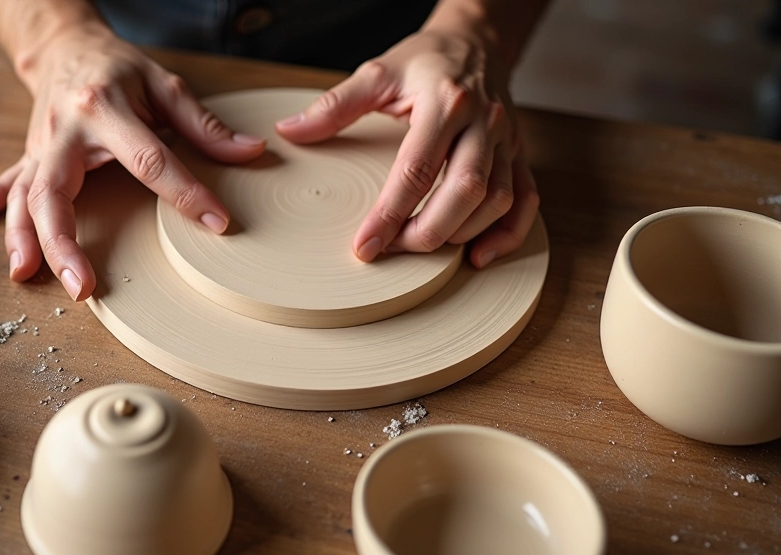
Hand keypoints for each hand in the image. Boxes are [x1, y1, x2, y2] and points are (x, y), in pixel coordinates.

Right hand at [0, 24, 265, 299]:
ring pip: (24, 196)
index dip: (183, 192)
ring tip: (29, 276)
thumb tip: (252, 152)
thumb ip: (204, 124)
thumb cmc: (118, 68)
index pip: (148, 160)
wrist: (66, 46)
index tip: (216, 222)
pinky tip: (0, 247)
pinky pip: (10, 186)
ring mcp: (41, 147)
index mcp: (105, 109)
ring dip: (23, 238)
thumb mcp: (164, 84)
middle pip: (55, 190)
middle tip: (82, 286)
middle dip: (63, 240)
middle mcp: (65, 131)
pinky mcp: (30, 156)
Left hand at [275, 12, 538, 267]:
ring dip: (462, 234)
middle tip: (394, 250)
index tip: (365, 245)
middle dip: (429, 231)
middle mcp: (484, 123)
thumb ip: (334, 105)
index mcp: (446, 102)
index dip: (390, 214)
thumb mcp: (377, 72)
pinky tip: (479, 255)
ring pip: (497, 200)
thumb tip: (289, 131)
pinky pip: (526, 200)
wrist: (477, 39)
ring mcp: (507, 141)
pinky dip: (508, 234)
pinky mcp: (520, 155)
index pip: (417, 169)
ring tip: (423, 247)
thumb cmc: (427, 59)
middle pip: (466, 191)